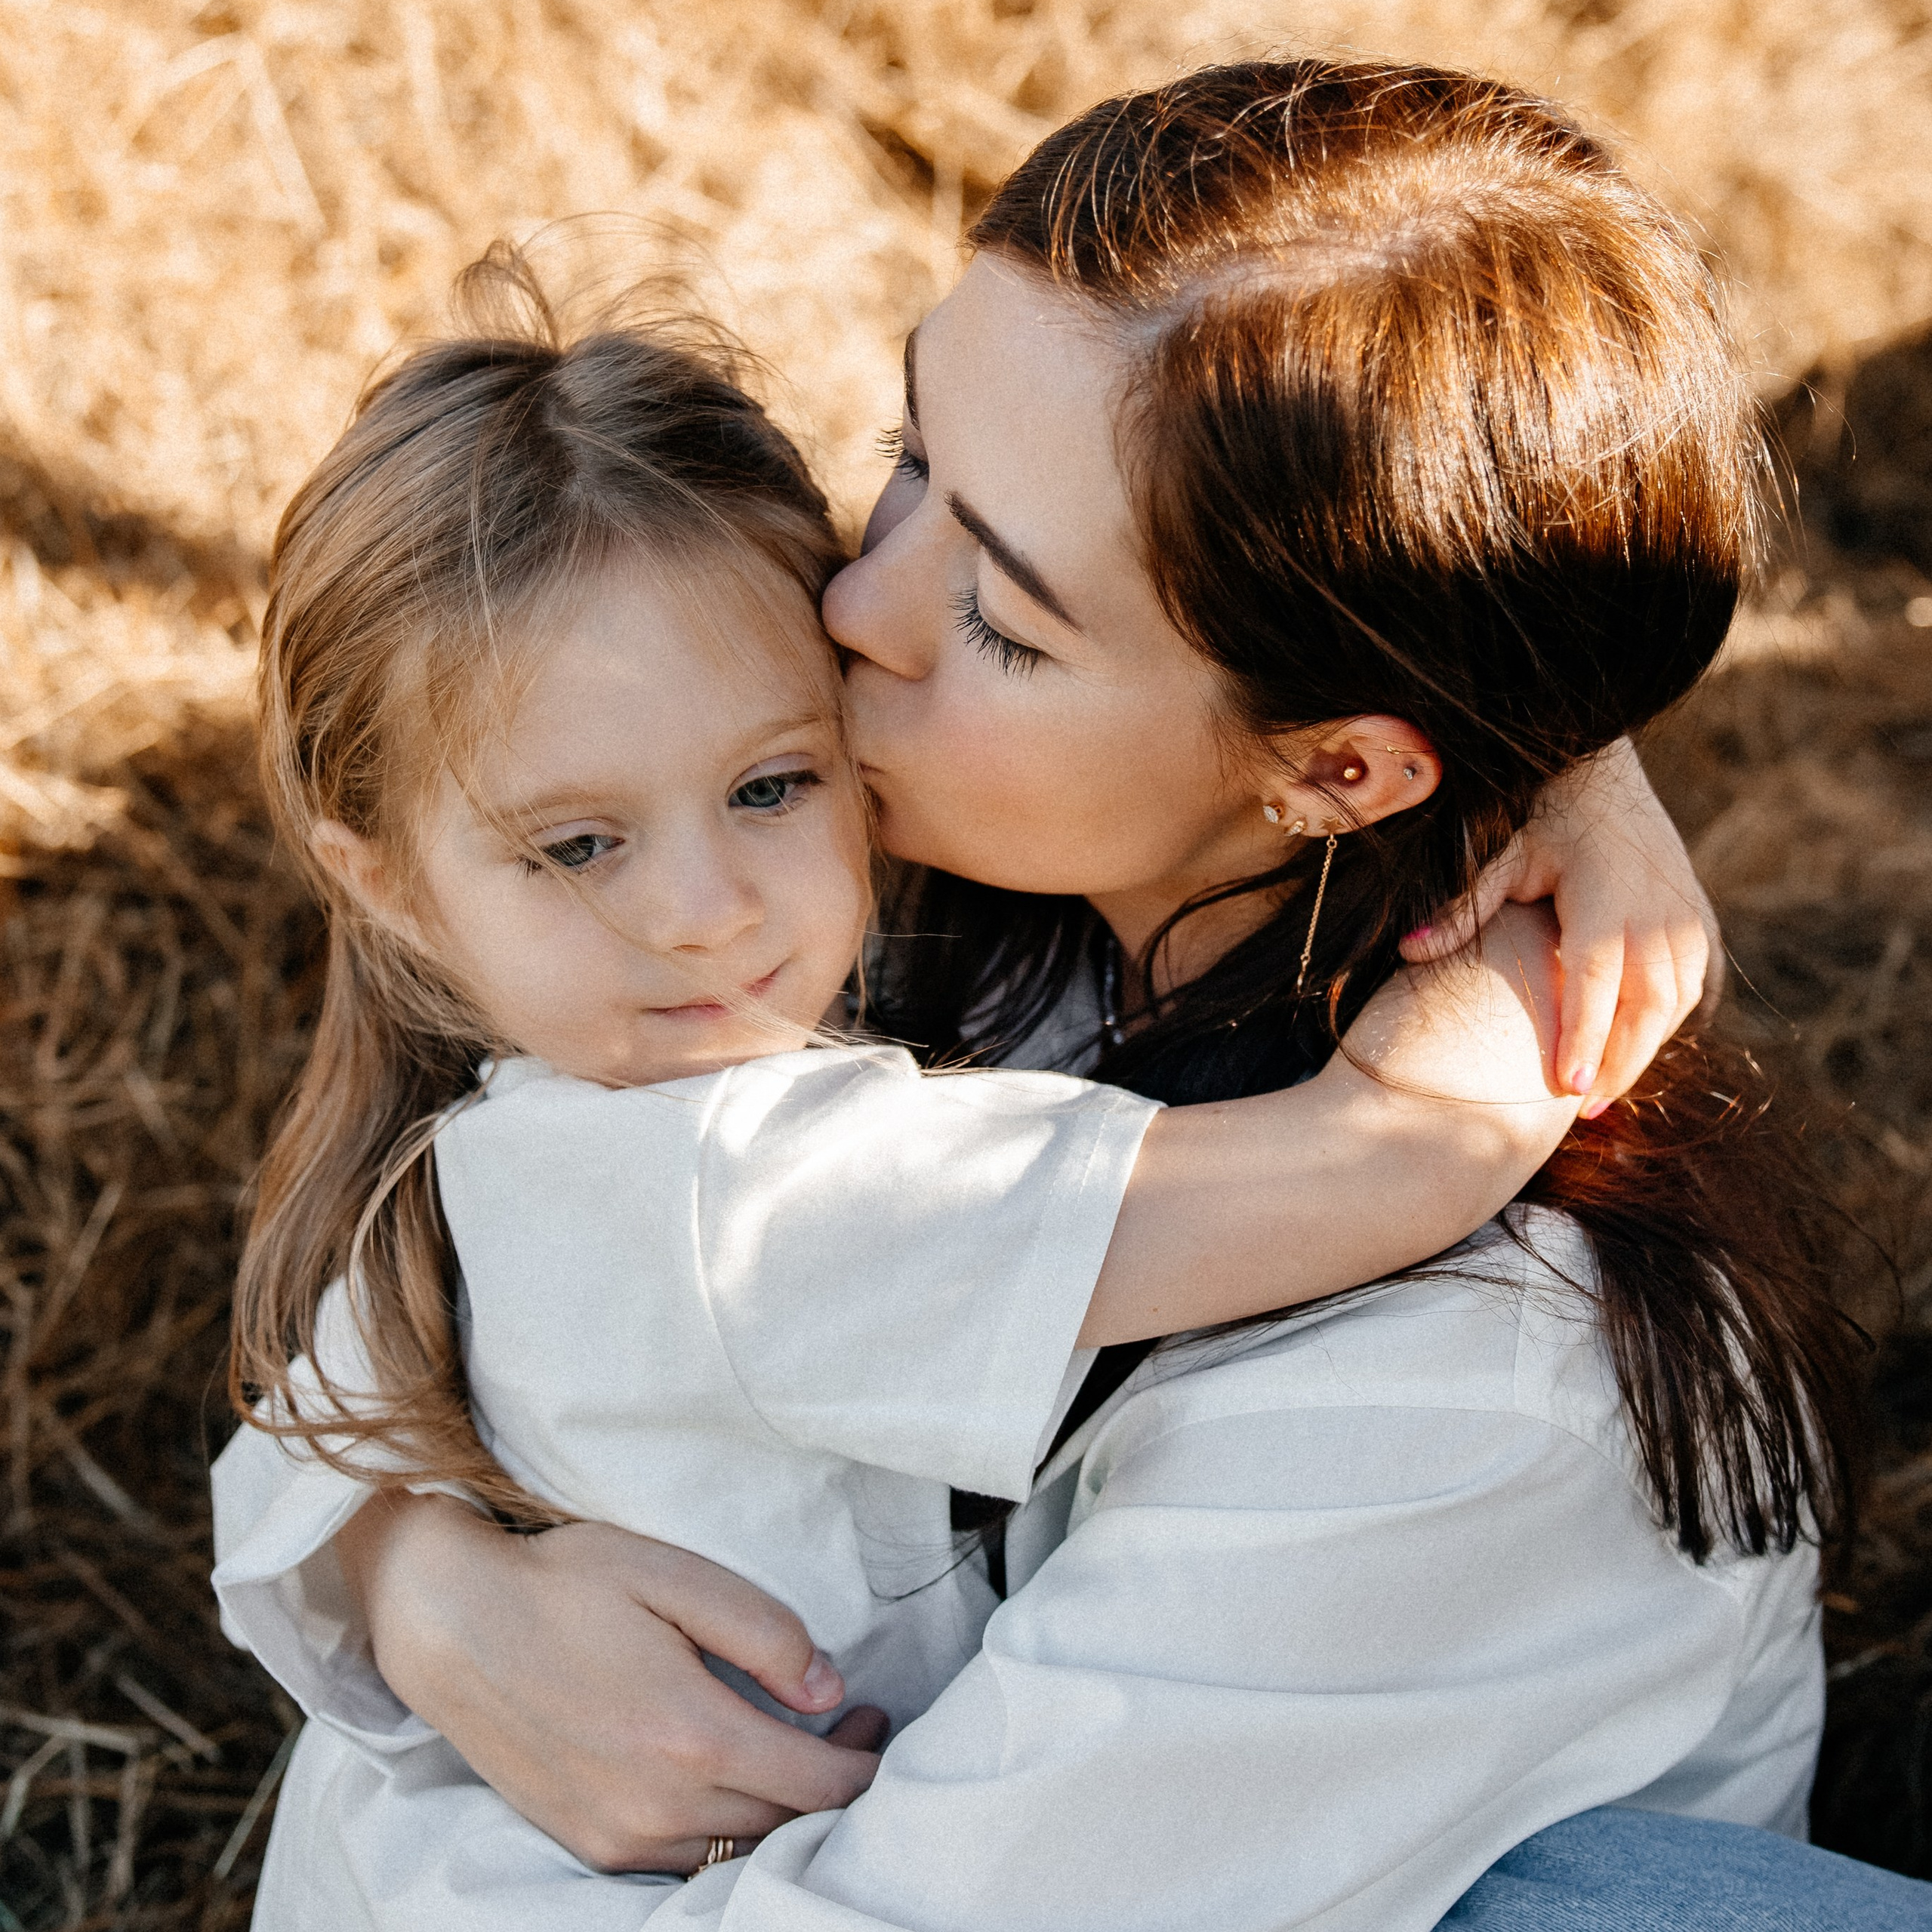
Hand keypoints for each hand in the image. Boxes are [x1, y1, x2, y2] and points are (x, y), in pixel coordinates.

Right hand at [337, 1493, 886, 1872]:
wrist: (451, 1624)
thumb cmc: (566, 1585)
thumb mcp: (675, 1577)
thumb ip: (764, 1633)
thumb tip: (829, 1688)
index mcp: (692, 1736)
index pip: (818, 1786)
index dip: (863, 1762)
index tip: (873, 1720)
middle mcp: (659, 1804)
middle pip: (783, 1824)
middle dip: (829, 1783)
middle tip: (845, 1724)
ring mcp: (618, 1834)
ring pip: (735, 1850)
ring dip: (775, 1811)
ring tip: (790, 1749)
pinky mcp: (587, 1843)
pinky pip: (682, 1858)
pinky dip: (720, 1829)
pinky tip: (725, 1779)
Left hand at [1398, 737, 1719, 1112]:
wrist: (1609, 779)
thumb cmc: (1548, 823)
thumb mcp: (1504, 858)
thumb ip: (1465, 910)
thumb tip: (1407, 951)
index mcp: (1604, 903)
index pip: (1594, 984)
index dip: (1584, 1039)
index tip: (1568, 1089)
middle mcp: (1655, 914)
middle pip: (1643, 1008)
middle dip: (1617, 1064)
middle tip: (1583, 1109)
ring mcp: (1685, 918)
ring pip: (1672, 1004)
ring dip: (1642, 1050)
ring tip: (1604, 1090)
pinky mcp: (1700, 920)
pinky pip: (1690, 985)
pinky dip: (1664, 1022)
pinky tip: (1633, 1049)